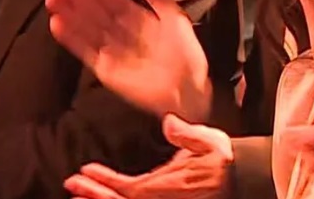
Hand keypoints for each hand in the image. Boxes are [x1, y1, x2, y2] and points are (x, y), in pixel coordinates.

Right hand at [46, 0, 210, 121]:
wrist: (188, 90)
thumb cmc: (186, 54)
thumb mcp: (174, 16)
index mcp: (136, 18)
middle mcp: (120, 32)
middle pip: (93, 10)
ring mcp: (111, 50)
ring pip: (85, 28)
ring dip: (68, 13)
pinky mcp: (104, 69)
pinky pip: (84, 51)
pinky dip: (70, 38)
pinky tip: (57, 23)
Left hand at [63, 114, 231, 198]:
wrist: (242, 177)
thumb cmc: (223, 159)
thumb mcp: (207, 141)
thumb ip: (186, 134)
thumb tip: (168, 122)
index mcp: (165, 186)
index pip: (127, 187)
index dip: (103, 181)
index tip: (83, 172)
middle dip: (93, 194)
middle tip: (71, 184)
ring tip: (79, 195)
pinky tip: (106, 196)